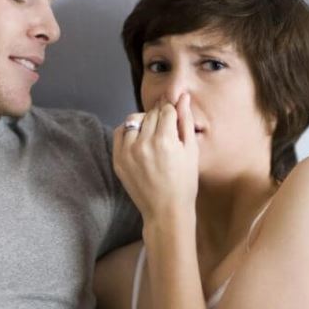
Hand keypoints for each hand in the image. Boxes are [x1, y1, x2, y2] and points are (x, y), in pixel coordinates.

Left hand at [113, 93, 198, 225]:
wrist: (165, 210)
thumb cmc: (184, 183)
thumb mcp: (191, 151)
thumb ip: (185, 122)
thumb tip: (183, 97)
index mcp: (165, 141)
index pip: (166, 110)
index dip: (172, 110)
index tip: (174, 115)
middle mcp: (143, 144)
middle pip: (150, 114)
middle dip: (159, 116)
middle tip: (166, 127)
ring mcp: (127, 152)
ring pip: (133, 120)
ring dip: (144, 121)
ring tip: (153, 133)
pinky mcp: (117, 160)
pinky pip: (119, 132)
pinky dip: (128, 130)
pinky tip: (139, 138)